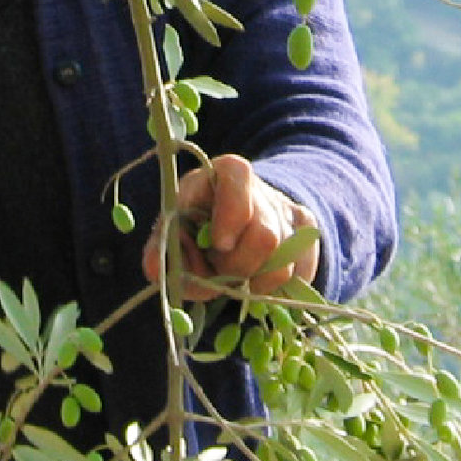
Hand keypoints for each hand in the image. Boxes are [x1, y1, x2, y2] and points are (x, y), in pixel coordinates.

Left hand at [141, 154, 317, 302]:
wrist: (235, 217)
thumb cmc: (198, 219)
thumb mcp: (175, 223)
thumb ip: (163, 244)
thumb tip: (154, 270)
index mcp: (228, 171)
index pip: (240, 179)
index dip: (230, 217)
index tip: (217, 244)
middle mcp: (264, 189)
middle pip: (265, 237)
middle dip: (235, 266)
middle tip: (216, 268)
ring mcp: (290, 215)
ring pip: (282, 265)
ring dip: (250, 282)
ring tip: (231, 274)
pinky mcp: (306, 241)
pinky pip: (296, 277)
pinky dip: (268, 289)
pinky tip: (252, 277)